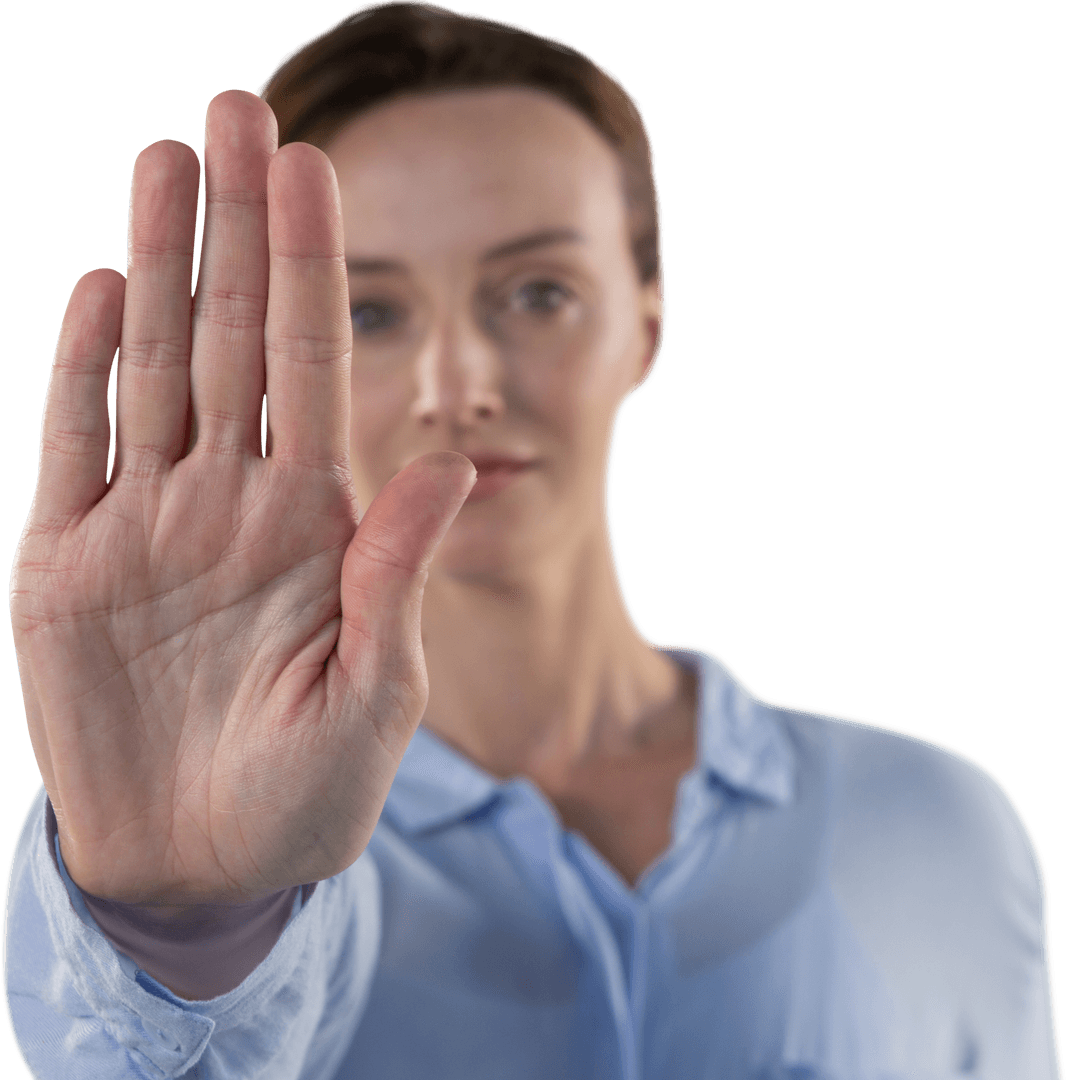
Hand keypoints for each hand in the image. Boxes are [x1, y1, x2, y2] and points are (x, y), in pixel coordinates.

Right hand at [9, 90, 473, 908]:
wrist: (206, 863)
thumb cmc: (309, 790)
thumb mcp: (376, 689)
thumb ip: (397, 574)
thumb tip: (445, 464)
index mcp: (315, 521)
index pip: (315, 367)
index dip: (314, 267)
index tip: (319, 165)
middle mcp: (233, 500)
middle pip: (235, 338)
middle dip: (238, 230)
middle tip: (241, 112)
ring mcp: (149, 521)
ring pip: (155, 366)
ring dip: (160, 266)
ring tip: (168, 163)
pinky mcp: (69, 562)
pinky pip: (76, 443)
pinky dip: (83, 368)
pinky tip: (101, 288)